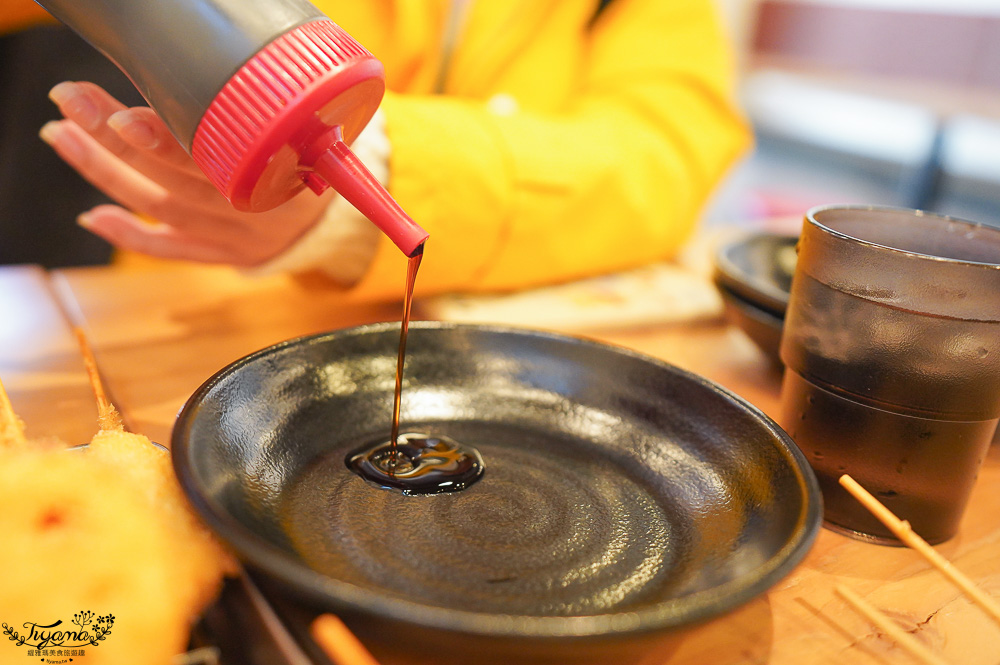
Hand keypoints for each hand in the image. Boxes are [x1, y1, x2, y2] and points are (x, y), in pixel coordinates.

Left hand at [39, 81, 334, 266]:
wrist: (333, 223)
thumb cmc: (310, 163)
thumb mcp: (305, 132)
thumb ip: (257, 109)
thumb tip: (188, 71)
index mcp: (278, 176)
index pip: (213, 160)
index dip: (166, 141)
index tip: (122, 115)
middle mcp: (252, 212)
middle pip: (173, 181)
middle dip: (115, 142)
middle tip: (72, 104)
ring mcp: (234, 237)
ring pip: (162, 209)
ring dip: (107, 174)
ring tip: (63, 135)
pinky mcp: (222, 254)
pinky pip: (173, 250)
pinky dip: (131, 235)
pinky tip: (94, 214)